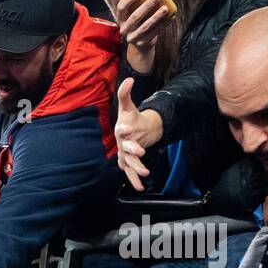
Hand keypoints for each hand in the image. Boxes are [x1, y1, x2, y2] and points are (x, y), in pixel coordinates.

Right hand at [115, 0, 171, 74]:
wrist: (140, 46)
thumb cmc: (139, 23)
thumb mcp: (135, 14)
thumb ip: (139, 4)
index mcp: (121, 18)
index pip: (121, 7)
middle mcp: (125, 28)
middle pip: (134, 17)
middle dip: (146, 6)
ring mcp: (133, 37)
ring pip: (145, 26)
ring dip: (156, 16)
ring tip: (166, 8)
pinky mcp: (142, 43)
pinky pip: (154, 33)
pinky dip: (163, 24)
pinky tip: (171, 17)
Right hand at [115, 78, 163, 192]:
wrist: (130, 131)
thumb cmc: (129, 119)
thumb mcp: (128, 107)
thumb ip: (125, 94)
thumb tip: (129, 79)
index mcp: (121, 129)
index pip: (121, 129)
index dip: (124, 130)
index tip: (126, 128)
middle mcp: (121, 144)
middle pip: (126, 148)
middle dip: (132, 150)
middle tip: (140, 151)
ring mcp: (125, 154)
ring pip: (130, 162)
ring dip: (137, 168)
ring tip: (146, 171)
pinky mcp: (128, 162)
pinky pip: (130, 172)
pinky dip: (135, 180)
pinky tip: (140, 187)